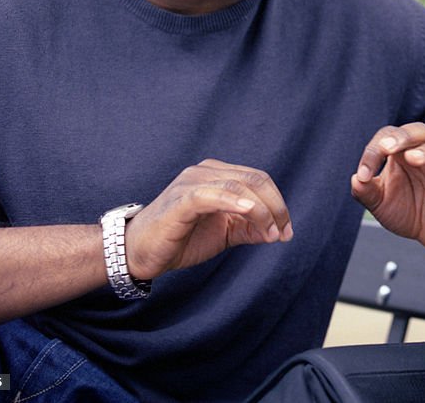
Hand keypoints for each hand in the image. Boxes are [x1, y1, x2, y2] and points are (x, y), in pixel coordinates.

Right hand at [122, 159, 291, 280]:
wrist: (138, 252)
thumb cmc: (180, 239)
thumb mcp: (223, 233)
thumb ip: (249, 228)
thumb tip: (280, 232)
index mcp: (217, 174)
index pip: (259, 179)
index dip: (278, 203)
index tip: (286, 231)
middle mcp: (205, 172)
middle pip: (254, 179)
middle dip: (275, 207)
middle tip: (283, 233)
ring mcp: (192, 183)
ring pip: (239, 185)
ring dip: (262, 210)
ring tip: (271, 233)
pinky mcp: (180, 200)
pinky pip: (212, 194)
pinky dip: (235, 201)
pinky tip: (249, 212)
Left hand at [351, 123, 424, 250]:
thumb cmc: (405, 209)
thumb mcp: (379, 203)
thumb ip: (366, 192)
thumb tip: (355, 179)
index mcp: (403, 153)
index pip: (390, 136)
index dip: (374, 150)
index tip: (363, 173)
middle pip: (421, 132)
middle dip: (404, 136)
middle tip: (388, 147)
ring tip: (413, 158)